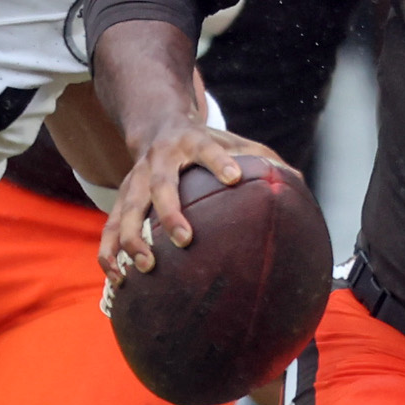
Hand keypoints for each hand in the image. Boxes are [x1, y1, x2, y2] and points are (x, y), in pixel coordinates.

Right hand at [97, 115, 280, 281]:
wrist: (158, 125)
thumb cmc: (203, 142)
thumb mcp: (232, 140)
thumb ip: (260, 158)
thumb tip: (296, 181)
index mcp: (190, 143)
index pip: (206, 149)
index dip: (219, 161)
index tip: (235, 177)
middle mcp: (158, 161)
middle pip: (160, 186)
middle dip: (169, 213)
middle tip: (184, 240)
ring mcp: (134, 180)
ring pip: (126, 210)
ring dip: (132, 239)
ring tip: (144, 267)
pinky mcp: (121, 199)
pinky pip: (108, 229)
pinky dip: (109, 253)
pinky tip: (118, 278)